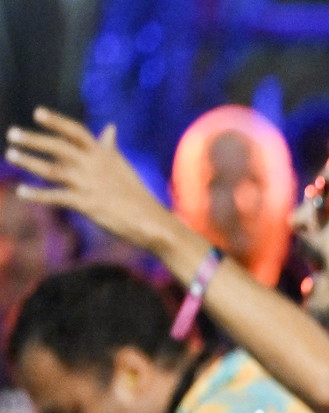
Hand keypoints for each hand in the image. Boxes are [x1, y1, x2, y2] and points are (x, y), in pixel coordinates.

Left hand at [6, 108, 181, 249]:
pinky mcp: (88, 204)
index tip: (38, 113)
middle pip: (60, 147)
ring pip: (54, 170)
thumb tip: (110, 127)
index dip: (57, 122)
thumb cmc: (134, 194)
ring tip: (11, 154)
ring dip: (30, 162)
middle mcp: (95, 166)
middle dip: (35, 139)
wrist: (152, 220)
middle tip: (12, 133)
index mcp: (103, 155)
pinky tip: (21, 193)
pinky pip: (57, 197)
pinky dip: (38, 195)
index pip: (77, 132)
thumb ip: (109, 147)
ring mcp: (90, 185)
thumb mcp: (122, 166)